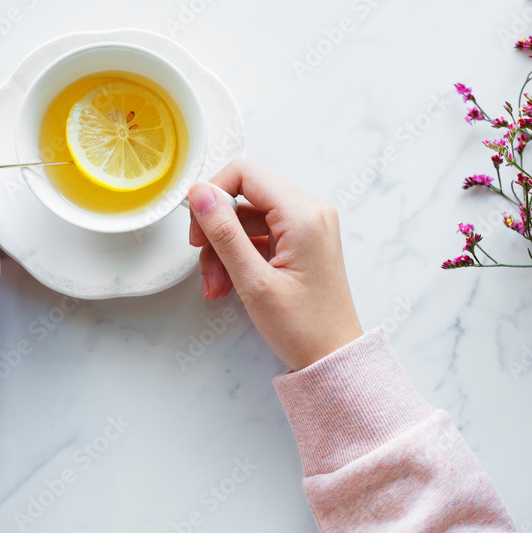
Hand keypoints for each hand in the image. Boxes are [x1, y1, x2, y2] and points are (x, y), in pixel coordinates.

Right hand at [188, 159, 362, 370]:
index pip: (245, 173)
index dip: (212, 194)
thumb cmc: (304, 328)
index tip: (197, 228)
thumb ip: (224, 233)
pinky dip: (240, 256)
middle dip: (217, 230)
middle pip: (244, 196)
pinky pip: (260, 234)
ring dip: (224, 249)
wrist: (334, 358)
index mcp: (303, 214)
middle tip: (204, 264)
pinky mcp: (302, 241)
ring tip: (217, 286)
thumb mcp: (254, 282)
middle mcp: (310, 211)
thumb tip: (199, 193)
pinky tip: (229, 284)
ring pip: (247, 218)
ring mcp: (307, 226)